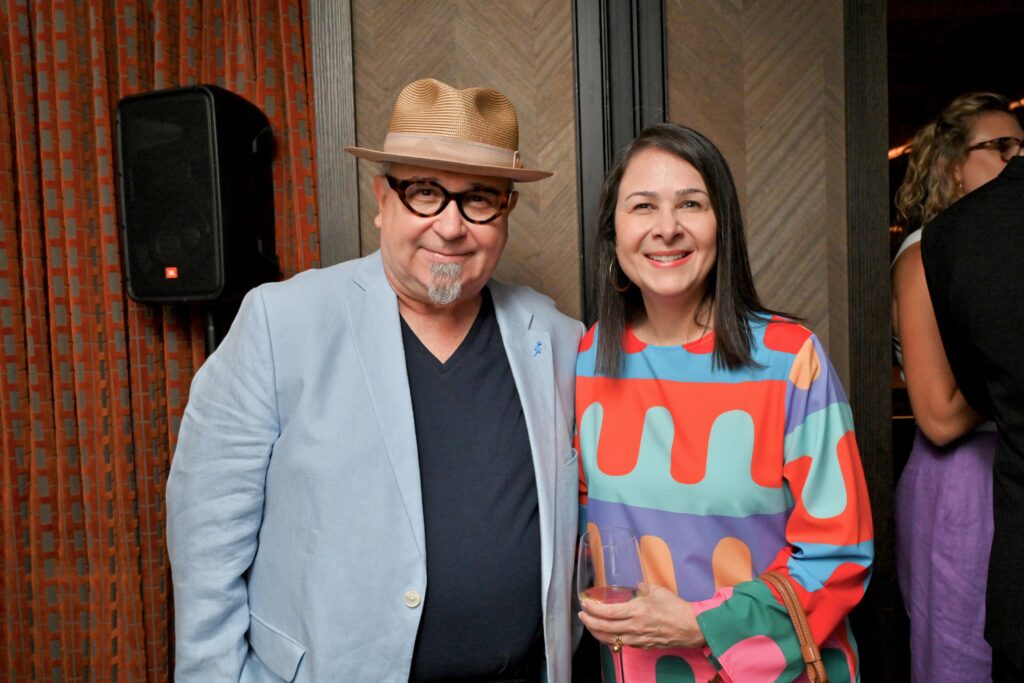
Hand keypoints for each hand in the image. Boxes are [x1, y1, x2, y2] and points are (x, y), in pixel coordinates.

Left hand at [578, 583, 705, 649]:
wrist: (691, 627)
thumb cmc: (675, 608)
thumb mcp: (657, 590)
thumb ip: (642, 587)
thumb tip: (635, 585)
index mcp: (636, 611)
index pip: (607, 612)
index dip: (592, 609)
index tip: (584, 603)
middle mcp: (634, 627)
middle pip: (604, 628)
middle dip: (589, 622)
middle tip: (582, 615)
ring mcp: (637, 639)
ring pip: (610, 640)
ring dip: (597, 632)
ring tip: (590, 625)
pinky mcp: (642, 645)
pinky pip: (622, 644)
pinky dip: (611, 639)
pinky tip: (608, 633)